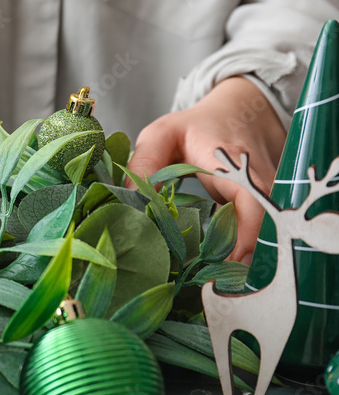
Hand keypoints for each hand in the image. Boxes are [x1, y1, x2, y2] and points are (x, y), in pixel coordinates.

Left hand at [126, 76, 286, 262]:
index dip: (244, 236)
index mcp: (232, 163)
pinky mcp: (263, 208)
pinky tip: (214, 267)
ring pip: (261, 235)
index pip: (252, 204)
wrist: (238, 112)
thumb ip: (143, 163)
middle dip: (238, 258)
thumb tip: (129, 202)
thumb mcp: (161, 134)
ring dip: (238, 258)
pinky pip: (256, 233)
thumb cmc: (196, 125)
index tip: (223, 262)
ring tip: (209, 279)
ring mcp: (266, 197)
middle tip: (207, 282)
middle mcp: (258, 183)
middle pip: (261, 229)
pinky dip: (238, 251)